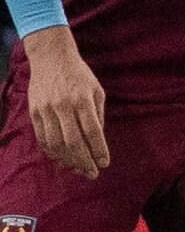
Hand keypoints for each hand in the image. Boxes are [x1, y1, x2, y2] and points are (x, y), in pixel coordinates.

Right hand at [21, 29, 107, 178]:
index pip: (93, 132)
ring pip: (56, 142)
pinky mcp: (34, 111)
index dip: (99, 150)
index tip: (104, 163)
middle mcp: (63, 106)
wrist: (51, 57)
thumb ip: (98, 115)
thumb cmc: (80, 75)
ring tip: (77, 168)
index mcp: (82, 100)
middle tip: (92, 173)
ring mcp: (46, 109)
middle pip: (74, 141)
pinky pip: (42, 137)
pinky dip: (51, 151)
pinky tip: (60, 158)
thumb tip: (97, 141)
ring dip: (67, 160)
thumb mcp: (97, 90)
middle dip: (84, 161)